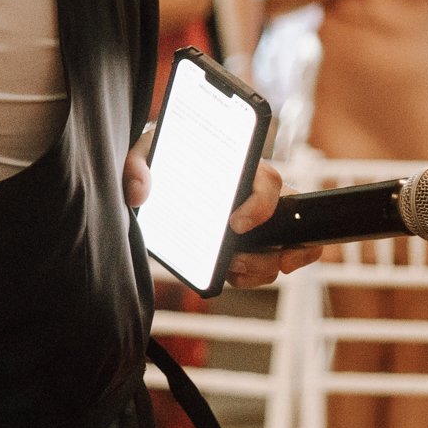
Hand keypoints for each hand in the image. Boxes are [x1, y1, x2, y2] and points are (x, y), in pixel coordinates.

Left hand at [122, 126, 319, 287]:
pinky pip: (264, 266)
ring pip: (280, 250)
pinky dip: (252, 276)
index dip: (262, 206)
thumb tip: (138, 192)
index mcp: (242, 167)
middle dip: (282, 248)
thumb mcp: (148, 151)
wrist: (160, 173)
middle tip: (240, 261)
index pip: (270, 182)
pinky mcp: (247, 244)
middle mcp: (256, 195)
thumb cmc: (165, 155)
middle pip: (290, 221)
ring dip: (260, 267)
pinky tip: (230, 273)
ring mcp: (257, 223)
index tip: (236, 225)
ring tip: (230, 268)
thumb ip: (137, 165)